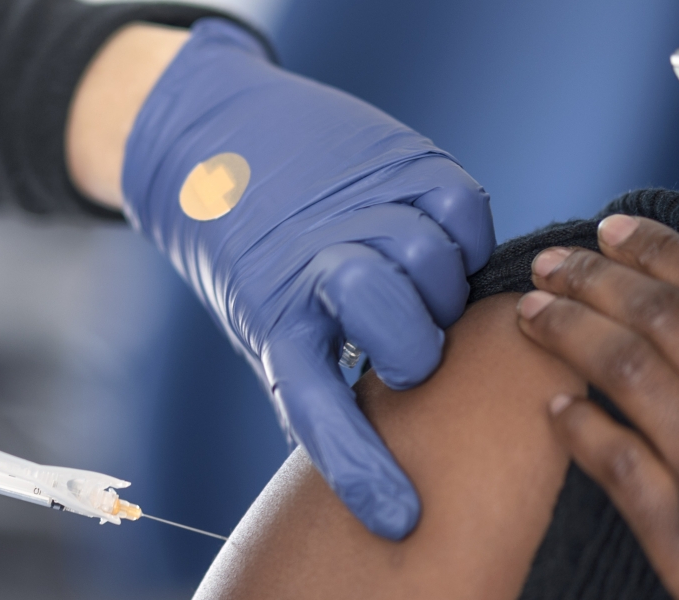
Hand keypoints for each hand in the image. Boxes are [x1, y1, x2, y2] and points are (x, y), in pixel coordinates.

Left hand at [120, 19, 493, 538]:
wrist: (214, 137)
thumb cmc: (252, 249)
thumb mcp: (265, 319)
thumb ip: (317, 373)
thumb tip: (378, 449)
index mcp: (275, 322)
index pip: (318, 412)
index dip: (361, 469)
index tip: (399, 518)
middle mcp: (316, 266)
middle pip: (400, 327)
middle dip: (417, 351)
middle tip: (408, 347)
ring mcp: (360, 208)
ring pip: (435, 264)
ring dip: (440, 287)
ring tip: (416, 284)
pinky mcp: (399, 159)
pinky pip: (463, 207)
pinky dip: (464, 230)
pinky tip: (438, 236)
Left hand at [516, 215, 678, 598]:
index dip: (663, 252)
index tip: (617, 230)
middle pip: (662, 320)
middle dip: (595, 278)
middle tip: (551, 256)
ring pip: (627, 376)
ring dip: (569, 331)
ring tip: (529, 309)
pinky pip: (617, 469)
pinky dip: (578, 430)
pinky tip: (553, 405)